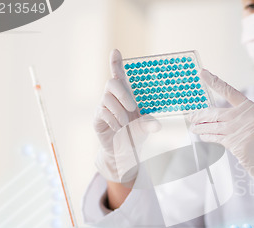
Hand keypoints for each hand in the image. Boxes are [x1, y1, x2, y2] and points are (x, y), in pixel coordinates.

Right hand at [94, 49, 158, 183]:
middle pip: (111, 83)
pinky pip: (102, 112)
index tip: (115, 51)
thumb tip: (157, 125)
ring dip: (119, 112)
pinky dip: (113, 121)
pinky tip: (118, 128)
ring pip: (107, 99)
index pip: (118, 74)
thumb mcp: (145, 128)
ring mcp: (103, 106)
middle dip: (122, 93)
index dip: (116, 62)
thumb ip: (149, 124)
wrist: (123, 152)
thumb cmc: (135, 134)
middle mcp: (113, 97)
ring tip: (126, 125)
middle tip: (132, 106)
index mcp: (126, 94)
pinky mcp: (97, 117)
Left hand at [190, 69, 253, 180]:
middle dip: (200, 115)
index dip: (214, 82)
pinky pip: (215, 138)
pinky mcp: (234, 142)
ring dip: (200, 128)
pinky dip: (206, 137)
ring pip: (212, 127)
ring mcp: (239, 129)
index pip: (228, 91)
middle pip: (215, 113)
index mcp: (251, 107)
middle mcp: (245, 116)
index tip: (203, 73)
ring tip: (193, 127)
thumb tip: (213, 116)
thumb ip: (237, 117)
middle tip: (191, 116)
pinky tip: (202, 136)